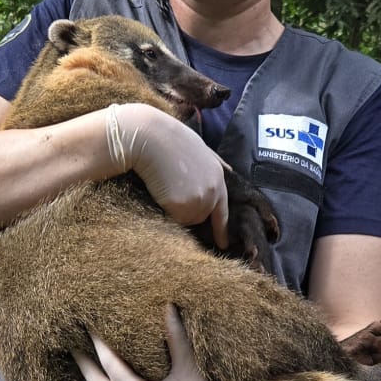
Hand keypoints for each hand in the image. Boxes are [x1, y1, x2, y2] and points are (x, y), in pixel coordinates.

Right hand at [106, 103, 229, 248]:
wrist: (151, 137)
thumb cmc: (169, 139)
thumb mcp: (200, 147)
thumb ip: (215, 162)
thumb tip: (229, 170)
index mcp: (218, 178)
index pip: (222, 211)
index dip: (221, 229)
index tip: (223, 244)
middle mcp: (212, 192)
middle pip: (200, 217)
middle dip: (188, 210)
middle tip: (173, 190)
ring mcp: (198, 200)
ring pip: (185, 220)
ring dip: (176, 210)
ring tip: (166, 186)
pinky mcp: (181, 207)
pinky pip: (172, 219)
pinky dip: (165, 210)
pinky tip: (160, 190)